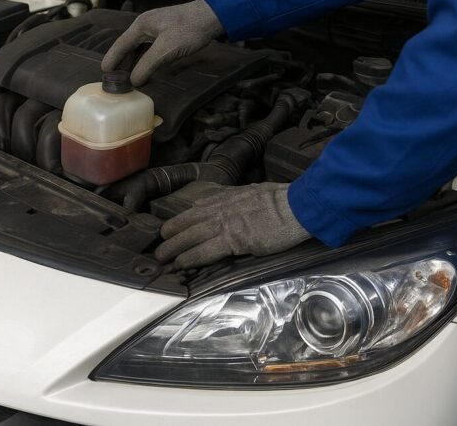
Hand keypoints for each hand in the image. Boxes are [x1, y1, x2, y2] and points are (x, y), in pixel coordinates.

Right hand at [101, 0, 223, 85]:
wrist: (211, 17)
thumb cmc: (188, 30)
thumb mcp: (166, 49)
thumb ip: (148, 64)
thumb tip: (133, 80)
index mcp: (141, 25)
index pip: (121, 44)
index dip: (112, 59)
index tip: (104, 72)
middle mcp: (146, 25)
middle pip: (128, 45)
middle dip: (121, 61)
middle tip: (114, 78)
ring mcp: (156, 27)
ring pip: (139, 46)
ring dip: (133, 60)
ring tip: (128, 76)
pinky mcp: (166, 31)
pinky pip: (149, 46)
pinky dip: (144, 57)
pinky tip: (146, 67)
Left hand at [155, 182, 310, 269]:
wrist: (296, 206)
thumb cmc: (282, 200)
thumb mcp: (253, 191)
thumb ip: (237, 199)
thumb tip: (231, 202)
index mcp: (226, 197)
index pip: (195, 209)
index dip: (181, 220)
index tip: (172, 228)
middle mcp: (220, 208)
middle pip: (187, 222)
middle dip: (170, 234)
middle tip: (159, 245)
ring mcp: (225, 223)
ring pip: (190, 236)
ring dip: (173, 248)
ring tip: (162, 257)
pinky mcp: (233, 240)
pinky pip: (205, 251)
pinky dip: (190, 258)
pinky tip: (180, 264)